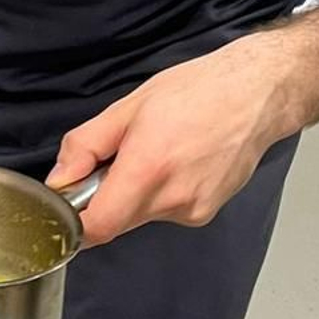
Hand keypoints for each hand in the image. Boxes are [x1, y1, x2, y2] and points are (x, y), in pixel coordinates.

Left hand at [47, 9, 318, 244]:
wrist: (258, 94)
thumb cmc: (198, 91)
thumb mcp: (128, 106)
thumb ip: (86, 145)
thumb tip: (60, 178)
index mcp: (147, 168)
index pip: (97, 228)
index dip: (73, 222)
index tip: (67, 204)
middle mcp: (173, 198)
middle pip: (116, 222)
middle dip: (106, 197)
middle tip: (118, 159)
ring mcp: (193, 210)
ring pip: (141, 217)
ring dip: (135, 194)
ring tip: (158, 153)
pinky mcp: (206, 213)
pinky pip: (166, 212)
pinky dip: (160, 194)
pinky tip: (178, 162)